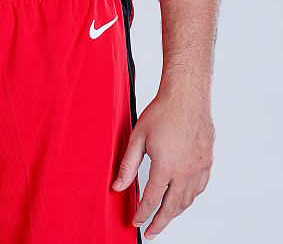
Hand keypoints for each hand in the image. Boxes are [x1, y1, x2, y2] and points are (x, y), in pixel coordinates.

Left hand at [111, 88, 213, 238]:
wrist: (186, 96)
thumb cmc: (162, 112)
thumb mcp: (138, 137)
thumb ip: (128, 165)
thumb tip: (117, 186)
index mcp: (166, 167)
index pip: (152, 200)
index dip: (142, 214)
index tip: (136, 222)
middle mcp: (185, 172)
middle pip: (172, 208)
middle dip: (160, 223)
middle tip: (151, 232)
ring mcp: (199, 168)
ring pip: (187, 200)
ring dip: (175, 212)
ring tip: (164, 217)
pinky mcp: (207, 161)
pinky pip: (200, 188)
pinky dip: (190, 198)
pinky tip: (183, 198)